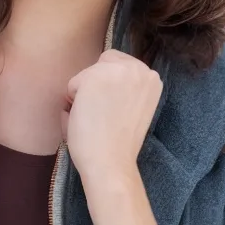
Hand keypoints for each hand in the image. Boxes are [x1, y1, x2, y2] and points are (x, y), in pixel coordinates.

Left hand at [62, 49, 162, 181]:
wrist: (112, 163)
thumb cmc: (120, 142)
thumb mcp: (133, 106)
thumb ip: (123, 88)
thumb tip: (96, 84)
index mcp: (152, 77)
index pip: (119, 63)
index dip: (109, 85)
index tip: (113, 108)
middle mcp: (138, 68)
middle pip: (103, 62)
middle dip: (96, 84)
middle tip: (102, 113)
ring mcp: (117, 70)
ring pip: (87, 73)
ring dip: (84, 93)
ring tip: (95, 118)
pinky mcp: (94, 77)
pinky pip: (72, 85)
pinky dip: (72, 102)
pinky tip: (85, 119)